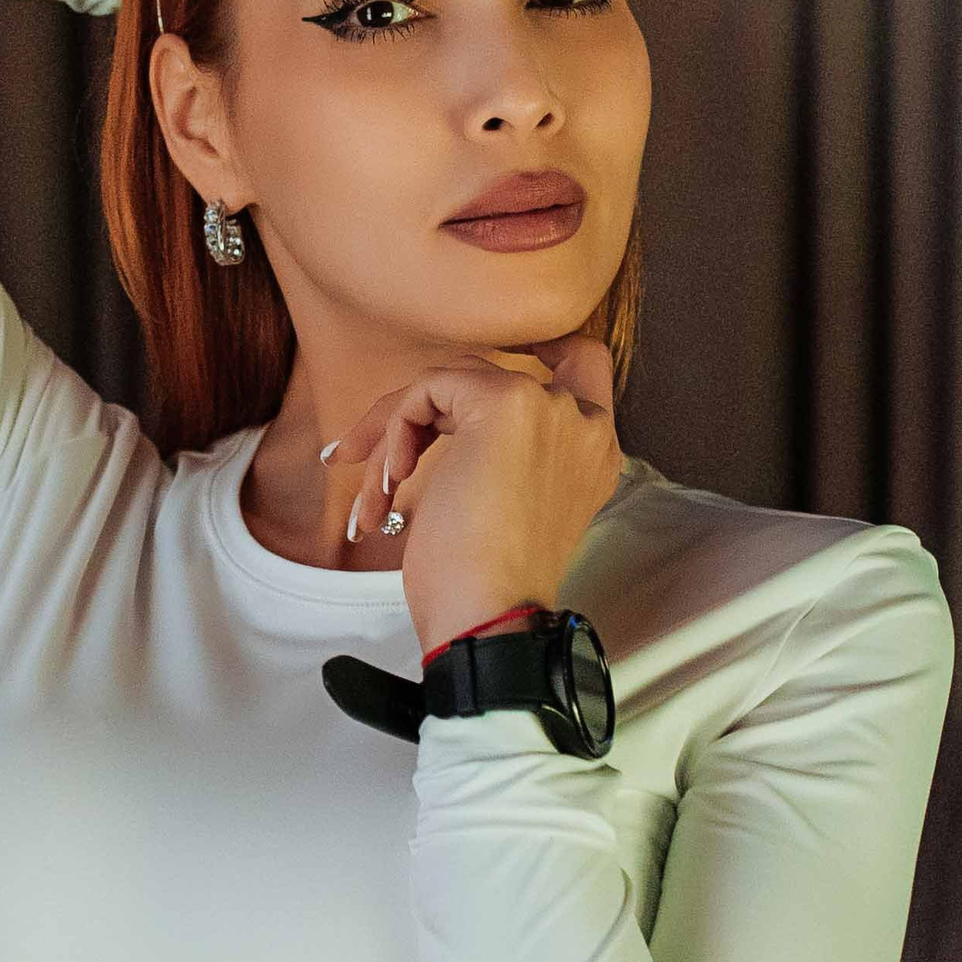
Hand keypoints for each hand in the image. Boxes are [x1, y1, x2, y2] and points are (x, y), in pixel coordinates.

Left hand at [326, 334, 622, 655]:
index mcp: (591, 451)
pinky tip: (390, 487)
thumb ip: (496, 452)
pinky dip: (393, 434)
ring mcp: (549, 409)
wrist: (491, 617)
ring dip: (394, 435)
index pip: (585, 363)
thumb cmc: (485, 585)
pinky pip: (426, 391)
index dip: (542, 345)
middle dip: (416, 416)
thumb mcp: (502, 505)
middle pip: (484, 377)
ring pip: (448, 383)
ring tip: (374, 496)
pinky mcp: (507, 405)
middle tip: (370, 465)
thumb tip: (425, 421)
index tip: (493, 360)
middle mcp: (581, 423)